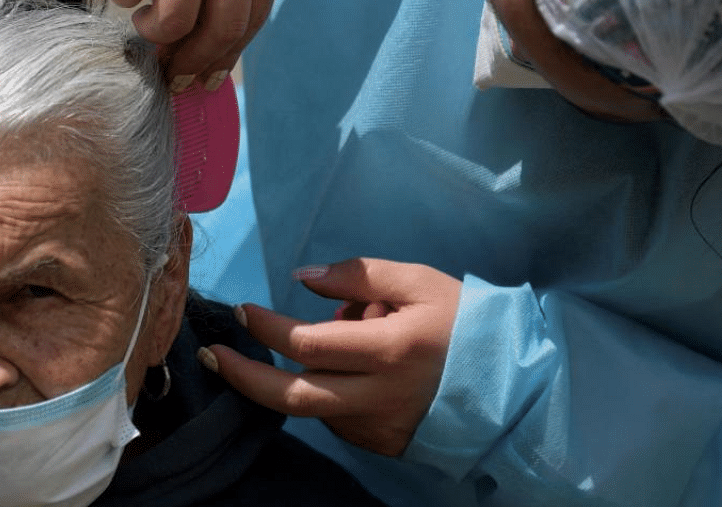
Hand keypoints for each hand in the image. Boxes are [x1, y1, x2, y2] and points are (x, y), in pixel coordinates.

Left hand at [201, 258, 461, 456]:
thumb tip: (302, 276)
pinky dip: (327, 394)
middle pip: (290, 395)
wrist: (511, 385)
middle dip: (242, 377)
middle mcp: (378, 396)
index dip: (265, 328)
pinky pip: (337, 420)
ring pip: (312, 409)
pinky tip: (345, 373)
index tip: (243, 311)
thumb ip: (358, 275)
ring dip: (292, 380)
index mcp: (388, 349)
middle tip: (211, 357)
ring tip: (318, 346)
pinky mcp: (383, 445)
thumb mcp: (418, 282)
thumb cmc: (464, 323)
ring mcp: (379, 427)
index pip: (305, 343)